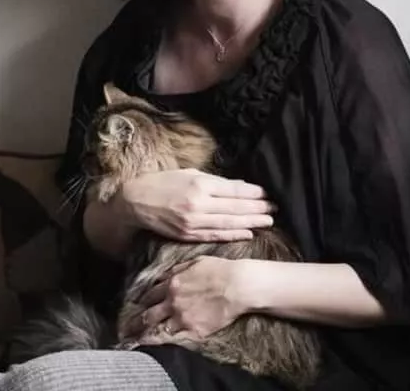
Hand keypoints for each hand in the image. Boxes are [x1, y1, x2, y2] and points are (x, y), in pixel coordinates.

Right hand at [118, 169, 275, 242]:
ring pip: (229, 223)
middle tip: (275, 208)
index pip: (234, 190)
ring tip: (268, 221)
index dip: (254, 193)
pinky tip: (248, 233)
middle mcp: (198, 204)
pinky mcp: (187, 234)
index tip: (268, 194)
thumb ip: (214, 181)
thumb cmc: (163, 183)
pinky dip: (233, 235)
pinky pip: (215, 235)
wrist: (135, 201)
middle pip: (235, 207)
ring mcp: (193, 221)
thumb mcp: (189, 174)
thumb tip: (239, 186)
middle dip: (257, 208)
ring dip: (251, 222)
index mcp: (199, 185)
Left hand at [125, 256, 249, 341]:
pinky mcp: (194, 330)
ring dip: (149, 334)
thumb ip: (177, 269)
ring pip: (158, 329)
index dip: (143, 301)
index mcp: (172, 283)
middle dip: (138, 321)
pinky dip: (164, 342)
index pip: (150, 295)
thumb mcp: (196, 262)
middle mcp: (173, 301)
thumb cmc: (221, 270)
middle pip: (149, 314)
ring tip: (138, 340)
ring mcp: (182, 317)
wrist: (238, 285)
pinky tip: (156, 347)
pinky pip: (174, 340)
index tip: (137, 305)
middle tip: (129, 327)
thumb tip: (165, 275)